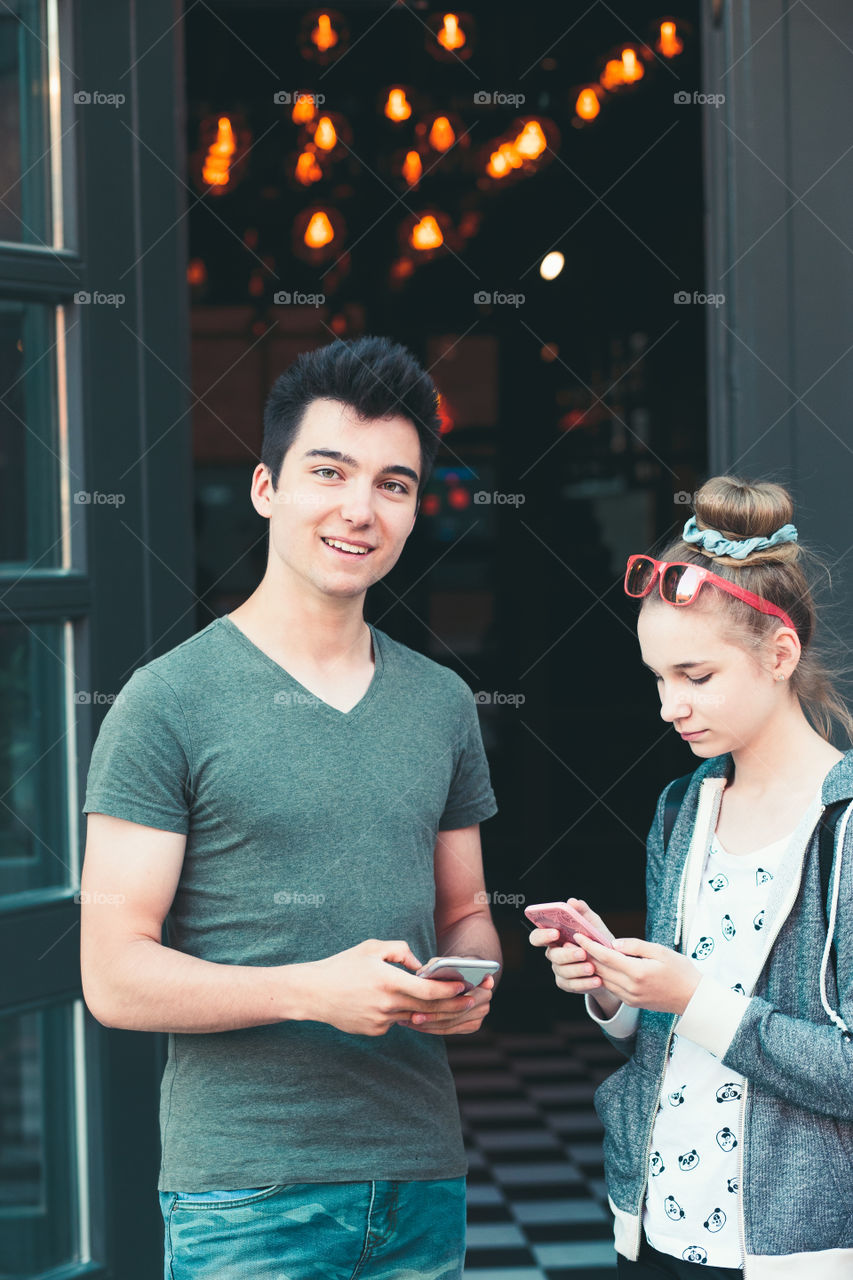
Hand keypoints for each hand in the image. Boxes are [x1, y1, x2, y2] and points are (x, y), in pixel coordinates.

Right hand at [304, 940, 473, 1036]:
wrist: (313, 993)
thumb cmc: (343, 965)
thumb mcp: (372, 947)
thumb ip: (402, 951)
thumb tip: (422, 966)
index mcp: (388, 981)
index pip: (429, 991)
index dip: (450, 990)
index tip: (464, 986)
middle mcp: (387, 1004)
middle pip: (428, 1008)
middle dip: (452, 1005)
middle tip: (470, 1000)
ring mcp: (380, 1021)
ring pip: (413, 1016)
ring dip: (430, 1010)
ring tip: (446, 1003)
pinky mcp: (374, 1031)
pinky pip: (395, 1021)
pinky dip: (401, 1013)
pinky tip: (396, 1004)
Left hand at [397, 973, 494, 1035]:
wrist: (466, 976)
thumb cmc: (452, 966)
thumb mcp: (446, 960)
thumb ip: (438, 965)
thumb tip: (423, 974)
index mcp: (485, 982)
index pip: (464, 993)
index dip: (443, 998)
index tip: (425, 999)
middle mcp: (485, 1001)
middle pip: (455, 1012)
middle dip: (432, 1015)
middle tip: (412, 1017)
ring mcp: (480, 1016)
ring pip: (450, 1024)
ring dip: (428, 1024)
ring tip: (408, 1021)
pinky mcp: (472, 1026)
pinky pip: (449, 1030)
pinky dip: (431, 1029)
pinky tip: (415, 1025)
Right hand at [528, 899, 618, 1008]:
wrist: (611, 964)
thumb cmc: (597, 940)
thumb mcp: (593, 924)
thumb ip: (582, 912)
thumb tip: (572, 902)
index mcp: (554, 938)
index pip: (537, 937)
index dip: (543, 935)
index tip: (556, 932)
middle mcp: (553, 954)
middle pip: (552, 955)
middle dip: (567, 954)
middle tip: (582, 953)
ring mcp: (559, 970)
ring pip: (563, 971)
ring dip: (578, 969)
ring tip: (593, 967)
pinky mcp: (567, 984)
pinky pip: (572, 985)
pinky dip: (585, 983)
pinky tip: (597, 980)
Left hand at [578, 935, 700, 1014]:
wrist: (693, 999)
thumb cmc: (681, 971)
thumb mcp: (661, 951)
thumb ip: (635, 946)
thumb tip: (614, 943)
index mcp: (638, 973)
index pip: (607, 957)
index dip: (590, 946)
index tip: (578, 936)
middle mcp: (631, 988)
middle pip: (600, 969)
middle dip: (585, 955)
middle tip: (570, 943)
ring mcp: (630, 997)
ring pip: (604, 980)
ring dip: (591, 967)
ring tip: (580, 953)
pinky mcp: (632, 1002)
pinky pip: (612, 988)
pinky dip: (602, 976)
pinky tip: (597, 967)